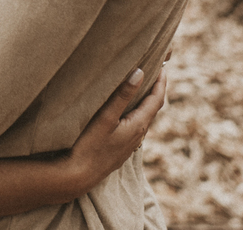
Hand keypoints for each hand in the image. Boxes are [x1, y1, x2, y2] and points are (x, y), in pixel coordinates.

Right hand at [65, 68, 166, 190]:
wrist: (79, 176)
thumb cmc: (90, 146)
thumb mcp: (106, 117)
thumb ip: (123, 95)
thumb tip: (140, 73)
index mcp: (138, 125)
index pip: (156, 100)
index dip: (161, 82)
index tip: (163, 66)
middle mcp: (139, 135)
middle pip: (153, 109)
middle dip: (155, 90)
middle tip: (154, 72)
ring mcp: (130, 144)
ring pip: (144, 118)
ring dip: (146, 102)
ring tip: (142, 87)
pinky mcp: (121, 149)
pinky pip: (136, 126)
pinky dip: (137, 113)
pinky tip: (127, 111)